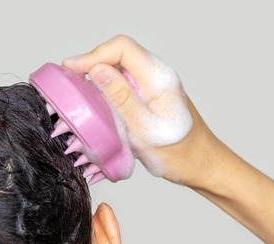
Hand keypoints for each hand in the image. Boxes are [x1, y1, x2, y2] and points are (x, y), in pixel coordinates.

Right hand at [63, 35, 225, 186]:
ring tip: (78, 90)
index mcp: (159, 78)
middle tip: (70, 80)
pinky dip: (107, 88)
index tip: (72, 69)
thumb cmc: (180, 154)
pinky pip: (126, 83)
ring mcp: (155, 85)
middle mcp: (158, 76)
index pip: (122, 48)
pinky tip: (97, 102)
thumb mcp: (145, 129)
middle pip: (119, 54)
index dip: (93, 55)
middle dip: (92, 63)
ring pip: (121, 68)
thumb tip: (97, 70)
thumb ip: (121, 98)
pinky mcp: (151, 97)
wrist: (203, 166)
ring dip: (98, 75)